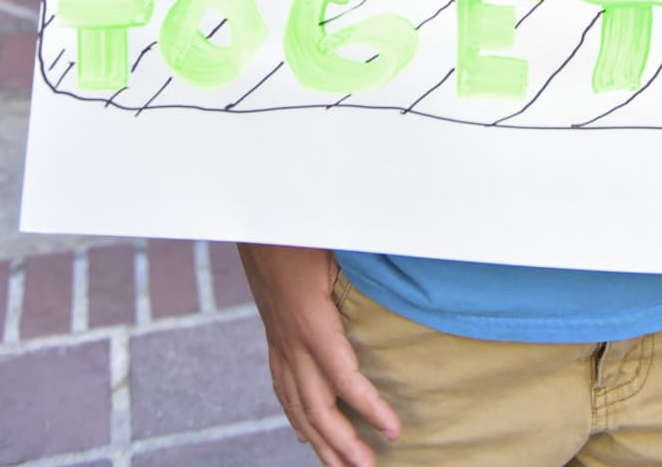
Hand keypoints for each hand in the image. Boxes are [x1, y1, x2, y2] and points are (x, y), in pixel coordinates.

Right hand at [240, 244, 400, 466]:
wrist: (254, 217)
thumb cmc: (300, 226)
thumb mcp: (337, 242)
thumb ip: (367, 264)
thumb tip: (406, 260)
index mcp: (312, 322)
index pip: (343, 378)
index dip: (369, 408)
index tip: (394, 432)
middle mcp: (291, 341)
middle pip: (317, 406)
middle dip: (342, 444)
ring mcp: (278, 342)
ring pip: (297, 405)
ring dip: (320, 442)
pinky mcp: (273, 336)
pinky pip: (283, 388)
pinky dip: (296, 418)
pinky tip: (305, 436)